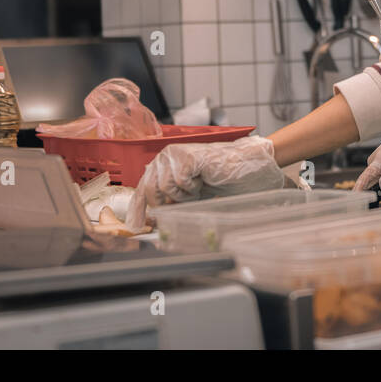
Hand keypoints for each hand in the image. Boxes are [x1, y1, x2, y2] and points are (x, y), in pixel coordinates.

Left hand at [126, 135, 285, 229]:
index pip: (142, 189)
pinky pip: (179, 182)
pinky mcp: (185, 156)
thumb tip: (152, 220)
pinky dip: (192, 187)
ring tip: (199, 186)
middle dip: (167, 203)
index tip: (136, 227)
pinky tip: (203, 179)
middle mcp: (165, 157)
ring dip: (183, 194)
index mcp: (163, 165)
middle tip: (189, 199)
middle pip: (149, 190)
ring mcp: (174, 154)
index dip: (138, 210)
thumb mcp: (189, 195)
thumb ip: (169, 202)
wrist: (245, 167)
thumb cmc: (221, 180)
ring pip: (164, 188)